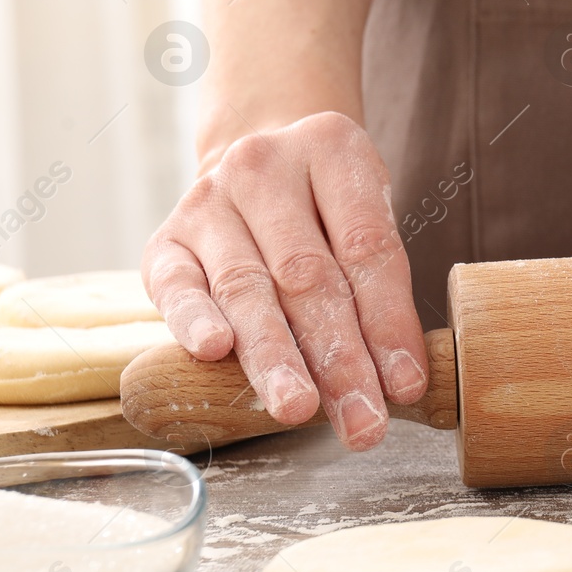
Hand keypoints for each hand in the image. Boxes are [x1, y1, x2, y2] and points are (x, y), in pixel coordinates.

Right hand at [142, 111, 426, 448]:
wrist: (259, 160)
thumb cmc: (327, 205)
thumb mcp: (366, 217)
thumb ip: (383, 286)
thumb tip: (402, 379)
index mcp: (332, 149)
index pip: (367, 247)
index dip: (388, 322)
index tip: (405, 385)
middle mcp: (264, 167)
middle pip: (308, 277)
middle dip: (339, 359)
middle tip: (362, 422)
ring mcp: (209, 201)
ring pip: (247, 288)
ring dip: (276, 358)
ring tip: (299, 408)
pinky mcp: (166, 240)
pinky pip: (178, 284)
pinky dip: (194, 318)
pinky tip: (214, 351)